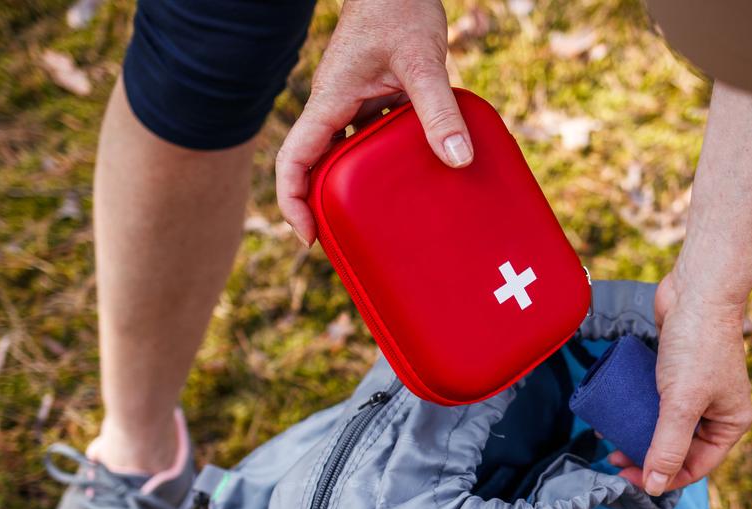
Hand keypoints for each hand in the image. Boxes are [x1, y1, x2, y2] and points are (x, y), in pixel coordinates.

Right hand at [276, 0, 472, 246]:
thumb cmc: (399, 7)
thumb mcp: (422, 61)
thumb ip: (438, 109)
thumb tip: (458, 160)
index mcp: (329, 101)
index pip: (294, 160)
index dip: (293, 202)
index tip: (310, 237)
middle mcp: (334, 106)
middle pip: (314, 167)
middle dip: (323, 206)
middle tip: (348, 242)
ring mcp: (353, 102)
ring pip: (342, 155)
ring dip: (353, 188)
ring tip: (379, 221)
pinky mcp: (373, 97)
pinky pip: (368, 139)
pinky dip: (380, 164)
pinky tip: (409, 179)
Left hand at [609, 272, 751, 494]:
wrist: (696, 290)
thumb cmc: (697, 344)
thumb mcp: (682, 403)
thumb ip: (668, 445)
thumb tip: (656, 486)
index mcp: (730, 424)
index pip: (695, 466)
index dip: (662, 477)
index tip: (628, 478)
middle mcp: (716, 412)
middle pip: (678, 449)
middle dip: (646, 457)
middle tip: (614, 458)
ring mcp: (696, 393)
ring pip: (664, 427)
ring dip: (637, 435)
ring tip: (610, 438)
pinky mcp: (676, 375)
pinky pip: (655, 403)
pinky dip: (636, 411)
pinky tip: (615, 414)